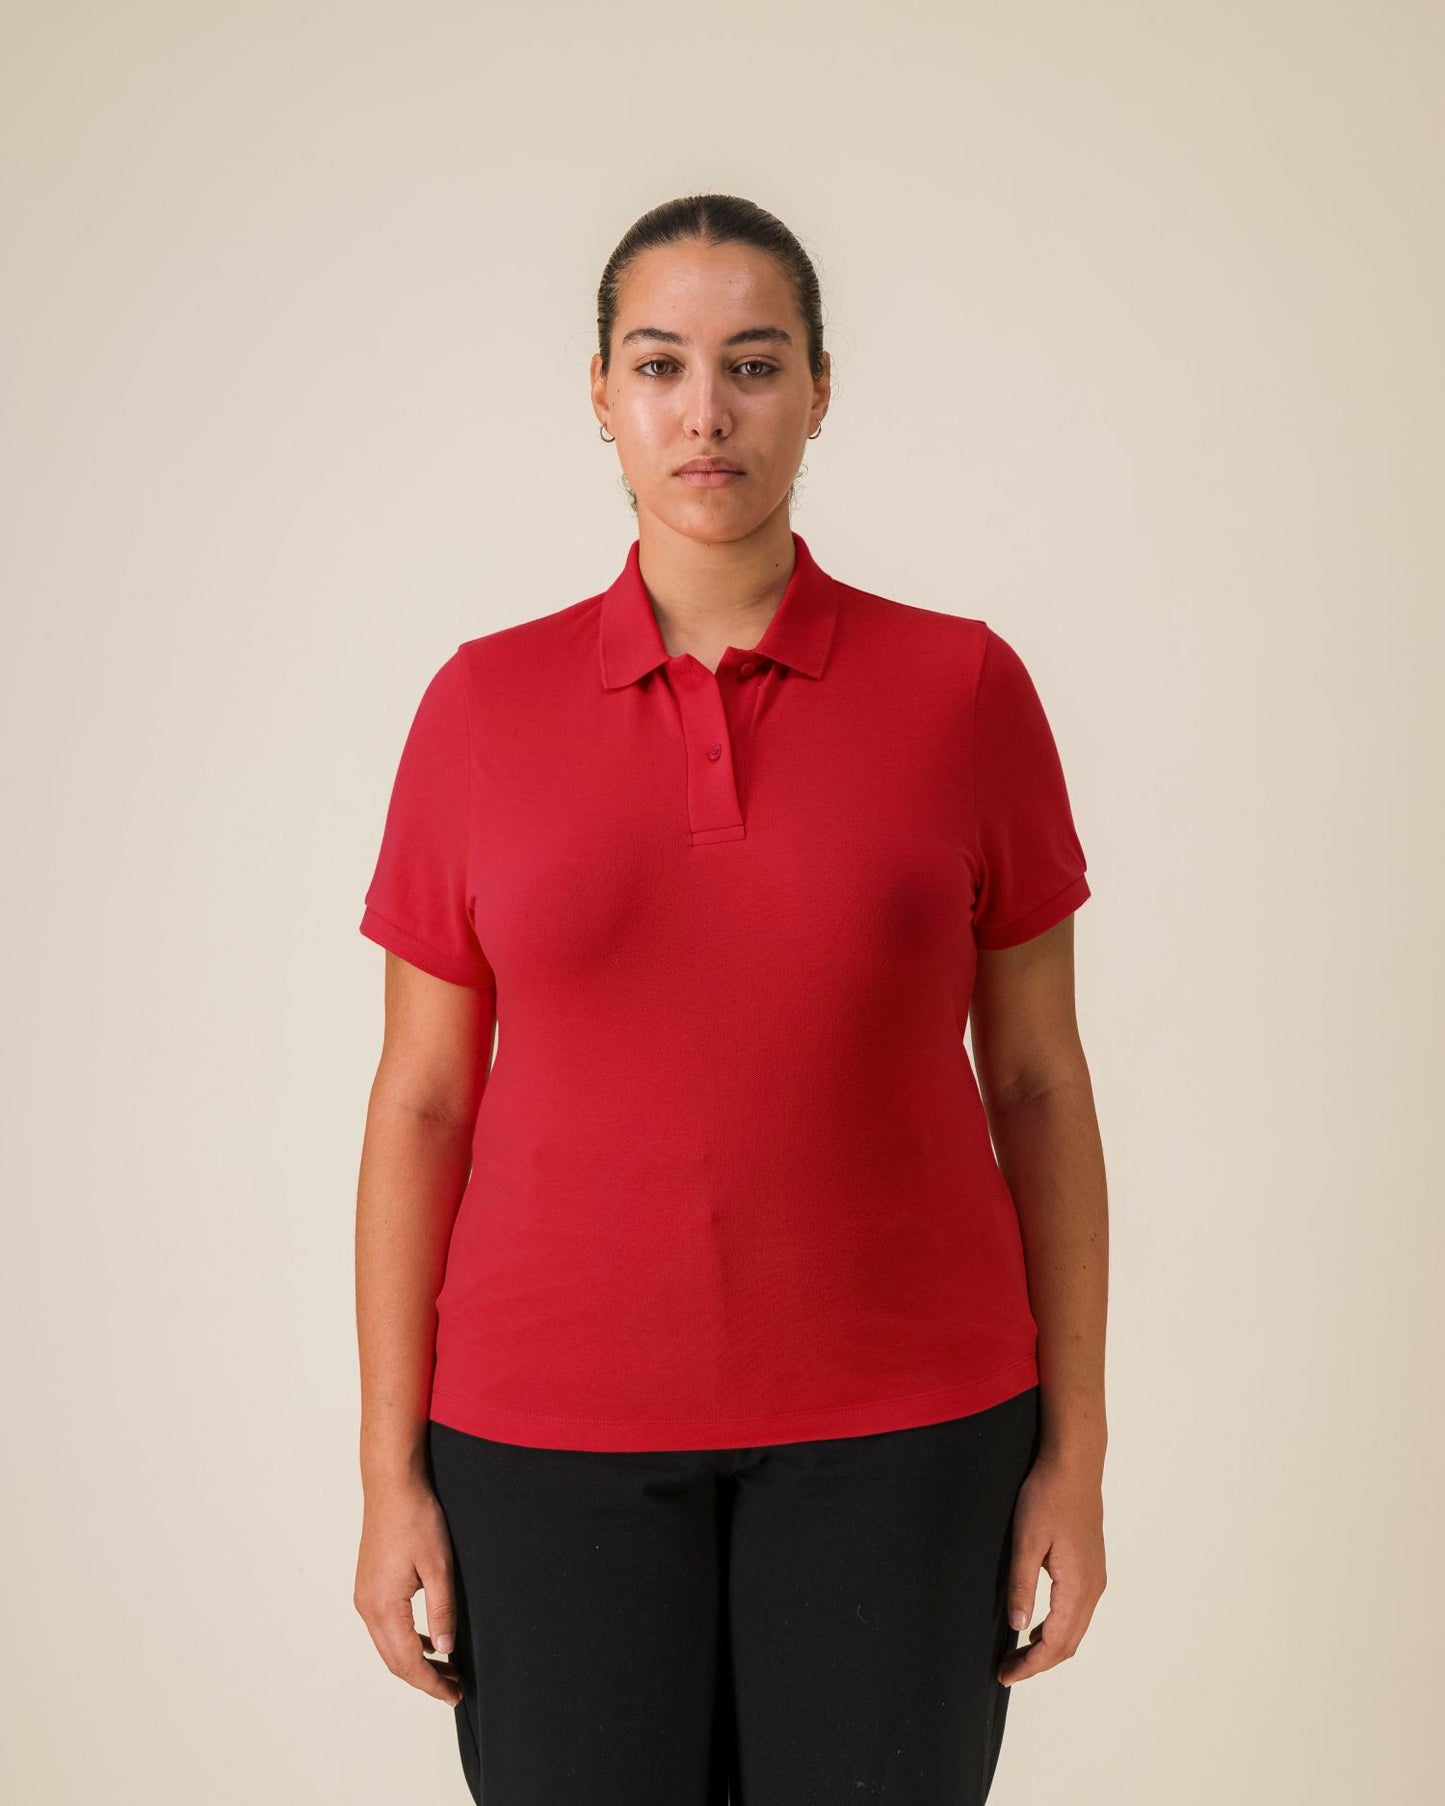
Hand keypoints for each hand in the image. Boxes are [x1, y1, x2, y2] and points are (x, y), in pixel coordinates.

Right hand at [354, 1475, 463, 1706]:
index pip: (408, 1661)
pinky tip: (428, 1640)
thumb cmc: (416, 1519)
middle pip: (394, 1660)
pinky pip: (385, 1626)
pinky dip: (405, 1640)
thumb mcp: (439, 1567)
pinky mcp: (368, 1586)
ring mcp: (365, 1596)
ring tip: (446, 1668)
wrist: (392, 1487)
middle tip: (454, 1688)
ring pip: (388, 1645)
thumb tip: (445, 1650)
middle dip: (424, 1678)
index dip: (432, 1682)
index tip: (453, 1695)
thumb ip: (442, 1612)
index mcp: (384, 1606)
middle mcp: (368, 1606)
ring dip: (415, 1660)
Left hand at [997, 1449, 1105, 1685]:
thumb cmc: (1048, 1497)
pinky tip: (1036, 1624)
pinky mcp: (1090, 1568)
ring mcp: (1095, 1578)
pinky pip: (1076, 1612)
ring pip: (1074, 1629)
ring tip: (1017, 1652)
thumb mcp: (1026, 1541)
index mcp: (1077, 1586)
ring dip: (1048, 1647)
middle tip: (1007, 1669)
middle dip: (1037, 1662)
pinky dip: (1057, 1628)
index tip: (1006, 1674)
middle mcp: (1092, 1588)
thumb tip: (1018, 1626)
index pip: (1056, 1643)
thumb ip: (1022, 1585)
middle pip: (1068, 1643)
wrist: (1074, 1465)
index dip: (1031, 1665)